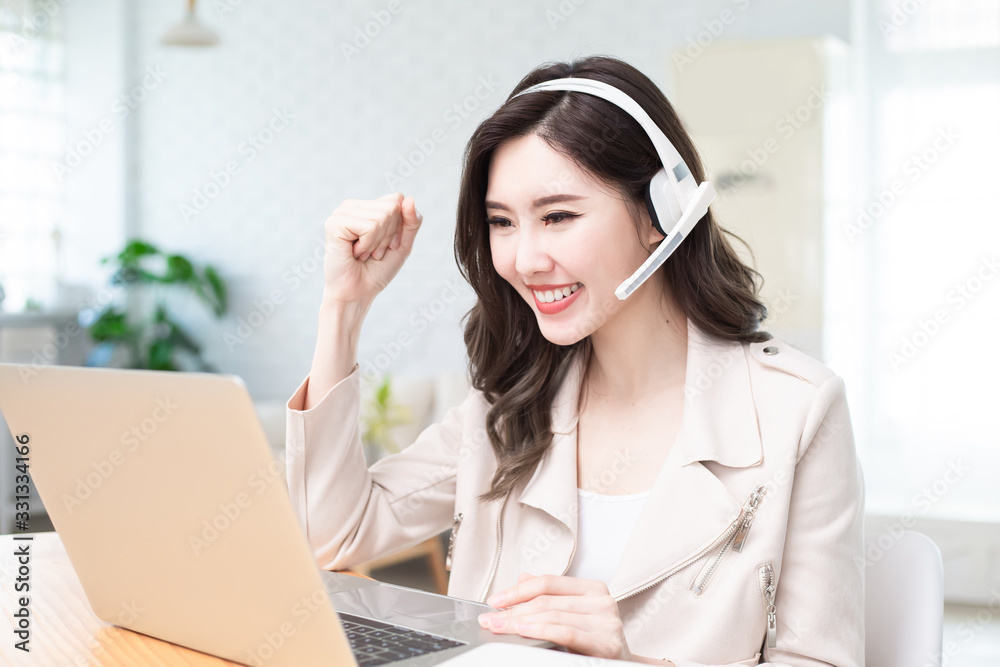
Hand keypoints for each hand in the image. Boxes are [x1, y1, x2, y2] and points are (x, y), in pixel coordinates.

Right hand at [321, 192, 422, 305]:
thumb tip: (410, 199)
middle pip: (391, 207)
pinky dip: (368, 245)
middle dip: (389, 236)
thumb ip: (412, 221)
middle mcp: (352, 206)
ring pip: (382, 216)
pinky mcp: (334, 223)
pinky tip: (354, 253)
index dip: (399, 226)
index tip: (388, 245)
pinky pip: (369, 227)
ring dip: (377, 243)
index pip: (397, 199)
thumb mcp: (402, 244)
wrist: (357, 292)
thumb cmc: (377, 270)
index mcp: (366, 207)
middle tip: (373, 252)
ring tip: (363, 254)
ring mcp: (341, 212)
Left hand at [477, 573, 632, 660]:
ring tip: (499, 627)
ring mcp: (607, 622)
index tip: (495, 601)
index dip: (518, 590)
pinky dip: (541, 630)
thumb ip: (550, 597)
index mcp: (593, 589)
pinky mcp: (608, 645)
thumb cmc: (594, 644)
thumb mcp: (572, 616)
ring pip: (553, 616)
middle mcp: (603, 602)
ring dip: (520, 622)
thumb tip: (523, 577)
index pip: (548, 582)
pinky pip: (567, 633)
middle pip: (547, 600)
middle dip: (513, 610)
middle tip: (490, 619)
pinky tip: (524, 631)